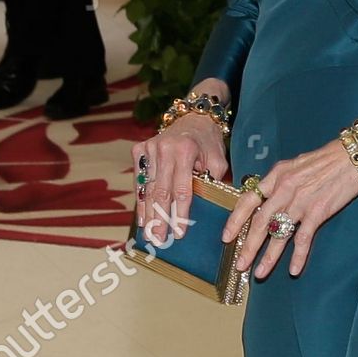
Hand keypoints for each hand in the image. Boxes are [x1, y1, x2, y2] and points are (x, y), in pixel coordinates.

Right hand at [131, 114, 226, 245]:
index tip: (180, 233)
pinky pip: (139, 180)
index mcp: (185, 150)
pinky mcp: (139, 150)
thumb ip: (211, 182)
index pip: (182, 189)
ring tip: (148, 234)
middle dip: (159, 219)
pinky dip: (141, 200)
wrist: (194, 116)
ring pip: (147, 188)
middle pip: (160, 192)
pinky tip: (142, 218)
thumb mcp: (218, 160)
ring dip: (147, 213)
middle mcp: (163, 149)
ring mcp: (148, 149)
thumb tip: (204, 209)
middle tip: (158, 240)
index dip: (180, 213)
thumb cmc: (208, 141)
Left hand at [221, 139, 357, 279]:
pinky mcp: (318, 211)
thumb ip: (279, 181)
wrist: (352, 156)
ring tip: (260, 273)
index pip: (248, 200)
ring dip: (269, 257)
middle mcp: (284, 189)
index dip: (236, 220)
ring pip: (279, 234)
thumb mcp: (295, 165)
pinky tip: (294, 270)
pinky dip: (298, 256)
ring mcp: (301, 201)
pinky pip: (304, 238)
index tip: (227, 237)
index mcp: (276, 175)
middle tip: (240, 264)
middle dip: (248, 246)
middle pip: (261, 222)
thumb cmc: (326, 160)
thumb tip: (266, 198)